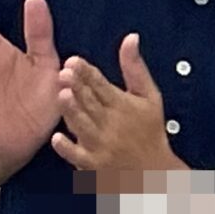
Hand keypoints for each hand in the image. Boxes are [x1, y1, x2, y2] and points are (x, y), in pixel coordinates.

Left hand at [52, 36, 181, 176]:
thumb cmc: (150, 133)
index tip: (75, 61)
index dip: (88, 73)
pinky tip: (58, 138)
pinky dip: (69, 148)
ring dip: (73, 111)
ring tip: (62, 96)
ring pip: (83, 125)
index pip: (102, 85)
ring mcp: (102, 145)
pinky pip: (79, 156)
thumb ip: (135, 68)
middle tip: (65, 73)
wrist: (156, 175)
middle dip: (79, 88)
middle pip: (91, 102)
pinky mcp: (94, 164)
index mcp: (123, 105)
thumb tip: (131, 38)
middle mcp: (112, 124)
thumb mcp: (150, 98)